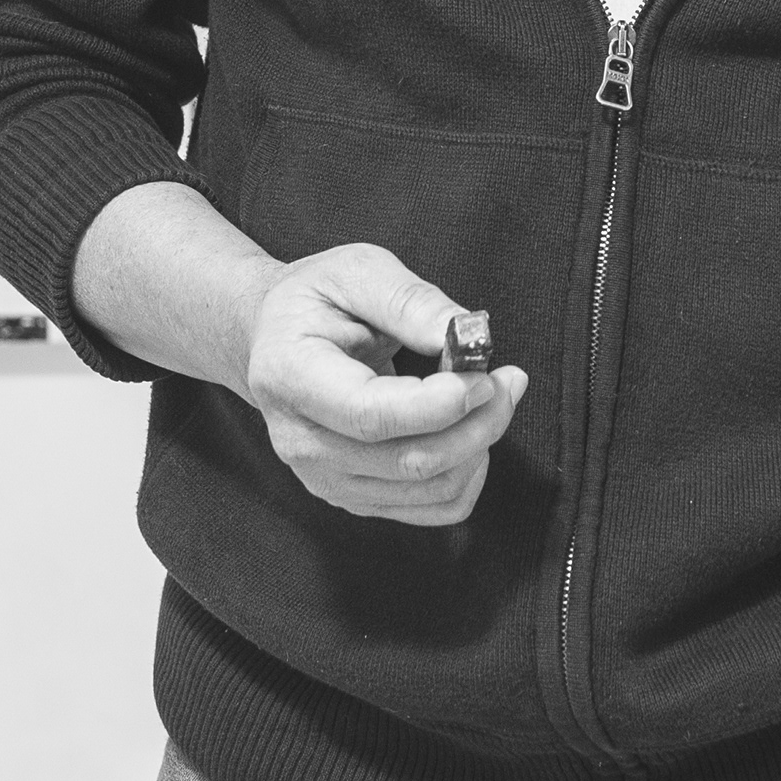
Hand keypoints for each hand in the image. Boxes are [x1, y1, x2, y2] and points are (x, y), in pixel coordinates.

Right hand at [242, 243, 528, 525]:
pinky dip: (467, 475)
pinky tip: (471, 434)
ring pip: (425, 489)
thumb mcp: (356, 270)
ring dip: (478, 447)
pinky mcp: (351, 496)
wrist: (271, 340)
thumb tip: (465, 334)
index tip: (485, 377)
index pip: (370, 414)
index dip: (438, 404)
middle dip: (477, 424)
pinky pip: (428, 509)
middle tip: (509, 380)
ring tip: (494, 398)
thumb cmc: (314, 300)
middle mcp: (300, 440)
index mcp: (290, 375)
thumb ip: (410, 300)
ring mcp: (323, 477)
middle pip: (405, 460)